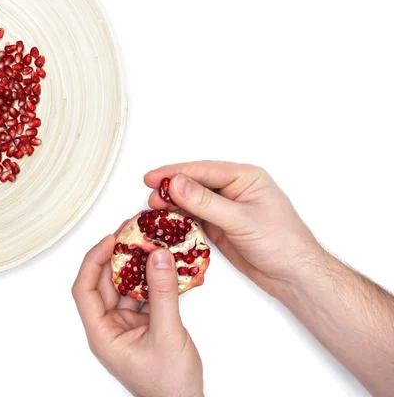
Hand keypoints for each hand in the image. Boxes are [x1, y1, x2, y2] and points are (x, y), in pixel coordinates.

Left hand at [72, 235, 203, 396]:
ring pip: (125, 286)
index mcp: (102, 334)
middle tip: (133, 231)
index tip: (111, 240)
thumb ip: (163, 294)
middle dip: (118, 255)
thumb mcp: (167, 334)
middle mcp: (110, 326)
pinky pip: (142, 294)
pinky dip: (152, 279)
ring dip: (136, 264)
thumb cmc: (168, 384)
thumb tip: (158, 256)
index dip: (93, 261)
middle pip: (105, 282)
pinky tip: (162, 264)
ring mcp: (126, 325)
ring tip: (148, 241)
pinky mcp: (143, 324)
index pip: (85, 290)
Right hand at [145, 161, 321, 296]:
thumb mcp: (241, 220)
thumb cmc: (282, 243)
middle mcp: (233, 189)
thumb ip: (207, 202)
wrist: (294, 275)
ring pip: (192, 201)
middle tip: (150, 197)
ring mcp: (225, 208)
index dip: (175, 172)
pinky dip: (179, 221)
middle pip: (194, 183)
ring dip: (173, 206)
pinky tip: (166, 223)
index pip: (203, 170)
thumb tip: (177, 184)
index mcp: (245, 177)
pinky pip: (194, 218)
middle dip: (171, 189)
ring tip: (153, 211)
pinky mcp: (220, 227)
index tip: (152, 178)